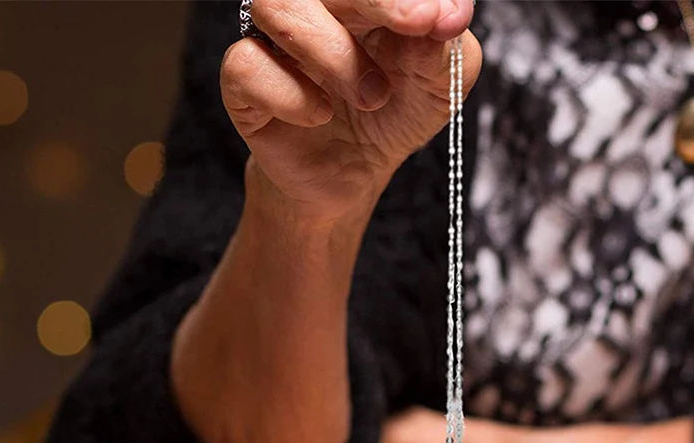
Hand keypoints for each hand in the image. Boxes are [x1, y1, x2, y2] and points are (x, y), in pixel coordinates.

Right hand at [221, 0, 480, 217]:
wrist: (358, 174)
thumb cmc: (395, 111)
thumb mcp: (437, 82)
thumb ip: (444, 45)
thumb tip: (449, 14)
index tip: (435, 16)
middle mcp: (309, 3)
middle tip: (417, 26)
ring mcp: (270, 38)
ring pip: (277, 6)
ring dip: (334, 52)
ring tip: (373, 96)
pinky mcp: (244, 85)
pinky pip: (246, 66)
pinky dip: (291, 94)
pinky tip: (320, 114)